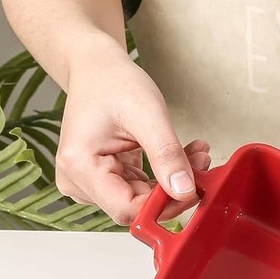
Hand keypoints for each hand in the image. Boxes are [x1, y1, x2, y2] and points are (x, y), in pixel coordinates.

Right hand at [56, 34, 210, 224]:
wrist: (97, 69)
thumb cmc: (112, 83)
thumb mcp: (147, 114)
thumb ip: (166, 155)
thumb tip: (184, 191)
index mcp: (80, 167)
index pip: (127, 210)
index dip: (164, 205)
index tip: (193, 186)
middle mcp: (79, 181)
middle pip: (136, 207)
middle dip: (174, 189)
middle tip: (201, 160)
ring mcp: (91, 183)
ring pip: (143, 200)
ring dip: (174, 181)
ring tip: (195, 152)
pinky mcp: (106, 179)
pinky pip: (142, 189)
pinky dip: (165, 175)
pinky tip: (183, 155)